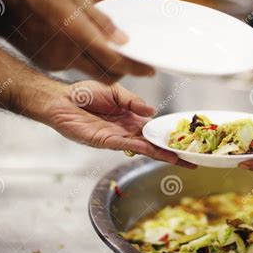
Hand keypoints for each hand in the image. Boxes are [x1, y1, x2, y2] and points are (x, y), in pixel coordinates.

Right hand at [0, 0, 152, 82]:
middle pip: (107, 75)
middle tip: (132, 63)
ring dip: (105, 66)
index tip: (149, 70)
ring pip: (93, 74)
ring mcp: (59, 62)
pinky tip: (83, 47)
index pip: (115, 60)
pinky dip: (87, 62)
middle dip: (122, 72)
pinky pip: (78, 69)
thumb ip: (103, 22)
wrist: (9, 3)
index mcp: (78, 33)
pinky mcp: (52, 66)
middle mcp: (69, 53)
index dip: (135, 68)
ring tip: (107, 50)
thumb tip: (123, 41)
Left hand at [45, 80, 193, 167]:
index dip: (169, 134)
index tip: (185, 140)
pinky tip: (153, 150)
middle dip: (172, 151)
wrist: (61, 99)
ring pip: (145, 148)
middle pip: (154, 142)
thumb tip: (152, 111)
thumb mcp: (115, 91)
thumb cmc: (84, 94)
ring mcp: (118, 137)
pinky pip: (127, 145)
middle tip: (191, 158)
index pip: (154, 128)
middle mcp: (127, 129)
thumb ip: (134, 101)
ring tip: (179, 160)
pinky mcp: (106, 141)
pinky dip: (141, 147)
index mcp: (131, 117)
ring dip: (162, 154)